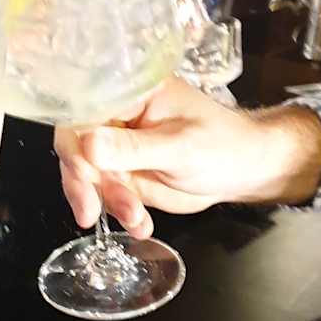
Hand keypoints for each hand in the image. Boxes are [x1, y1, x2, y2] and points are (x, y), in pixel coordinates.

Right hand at [55, 76, 320, 235]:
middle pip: (76, 147)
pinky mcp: (124, 174)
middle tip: (91, 213)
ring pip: (88, 176)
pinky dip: (119, 213)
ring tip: (137, 219)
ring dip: (107, 202)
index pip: (81, 114)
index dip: (74, 146)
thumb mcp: (180, 148)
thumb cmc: (224, 145)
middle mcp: (116, 119)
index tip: (83, 176)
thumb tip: (86, 144)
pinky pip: (106, 195)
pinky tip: (141, 226)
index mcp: (129, 95)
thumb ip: (133, 148)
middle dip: (85, 184)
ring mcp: (118, 148)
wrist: (246, 170)